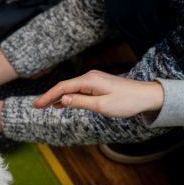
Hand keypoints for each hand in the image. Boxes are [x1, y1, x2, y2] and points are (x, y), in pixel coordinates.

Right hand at [33, 70, 164, 117]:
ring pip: (71, 88)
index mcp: (89, 81)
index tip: (36, 106)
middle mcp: (90, 77)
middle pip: (64, 86)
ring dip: (58, 96)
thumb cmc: (126, 102)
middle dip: (49, 96)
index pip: (62, 88)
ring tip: (45, 106)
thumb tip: (61, 99)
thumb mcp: (102, 106)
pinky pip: (79, 89)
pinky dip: (69, 96)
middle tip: (36, 107)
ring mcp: (94, 79)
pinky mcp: (98, 83)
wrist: (146, 96)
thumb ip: (80, 102)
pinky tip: (62, 103)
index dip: (48, 97)